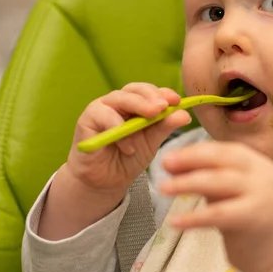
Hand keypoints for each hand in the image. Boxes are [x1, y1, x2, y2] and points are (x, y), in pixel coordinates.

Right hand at [68, 82, 191, 195]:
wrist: (106, 182)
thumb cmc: (128, 158)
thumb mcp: (151, 143)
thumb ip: (164, 127)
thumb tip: (185, 114)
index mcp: (136, 104)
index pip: (150, 91)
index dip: (163, 93)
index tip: (177, 101)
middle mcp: (118, 102)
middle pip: (135, 89)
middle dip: (151, 97)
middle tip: (163, 107)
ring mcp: (101, 108)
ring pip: (119, 98)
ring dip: (137, 107)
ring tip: (150, 120)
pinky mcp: (87, 119)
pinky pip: (103, 116)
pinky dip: (117, 128)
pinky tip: (128, 147)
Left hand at [159, 141, 272, 271]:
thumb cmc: (248, 219)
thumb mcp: (230, 192)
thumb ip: (207, 176)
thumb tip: (172, 164)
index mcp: (257, 163)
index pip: (224, 149)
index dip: (195, 150)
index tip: (170, 154)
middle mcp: (262, 174)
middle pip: (221, 159)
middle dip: (189, 159)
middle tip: (164, 163)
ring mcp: (261, 194)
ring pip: (217, 182)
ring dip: (186, 183)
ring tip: (162, 188)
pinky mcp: (255, 218)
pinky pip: (218, 214)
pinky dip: (193, 217)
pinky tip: (175, 221)